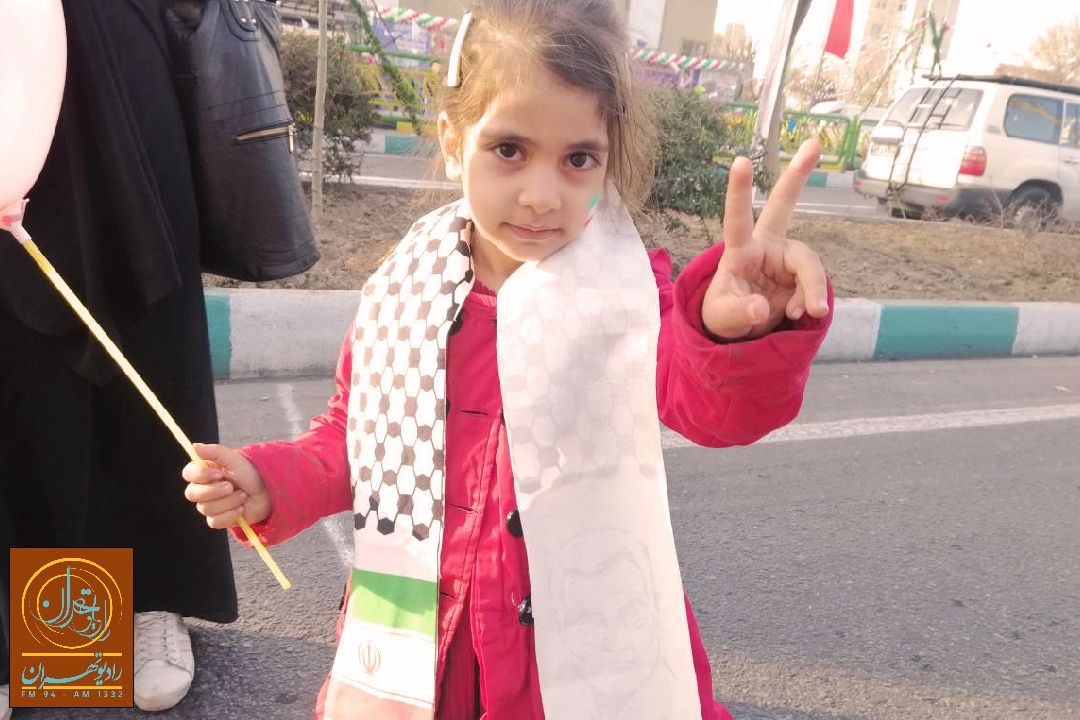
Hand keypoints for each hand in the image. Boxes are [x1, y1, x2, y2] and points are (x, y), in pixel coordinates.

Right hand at [182, 443, 270, 528]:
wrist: (266, 491)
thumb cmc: (249, 473)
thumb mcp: (234, 459)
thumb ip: (214, 452)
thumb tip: (195, 446)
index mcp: (204, 472)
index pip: (189, 474)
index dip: (201, 475)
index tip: (219, 473)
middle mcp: (203, 489)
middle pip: (192, 494)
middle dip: (214, 491)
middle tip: (231, 486)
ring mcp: (209, 505)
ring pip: (206, 508)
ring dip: (228, 501)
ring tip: (242, 495)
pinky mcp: (218, 519)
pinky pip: (215, 521)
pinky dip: (230, 515)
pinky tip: (241, 508)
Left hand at [701, 140, 829, 340]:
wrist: (742, 330)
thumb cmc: (724, 315)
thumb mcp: (724, 319)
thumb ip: (740, 314)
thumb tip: (761, 308)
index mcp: (739, 251)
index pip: (736, 219)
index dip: (739, 191)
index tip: (741, 160)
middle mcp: (765, 247)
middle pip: (783, 206)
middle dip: (797, 175)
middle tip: (813, 143)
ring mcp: (786, 258)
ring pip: (809, 263)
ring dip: (811, 289)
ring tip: (809, 313)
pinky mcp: (801, 274)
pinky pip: (815, 285)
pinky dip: (810, 302)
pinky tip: (801, 315)